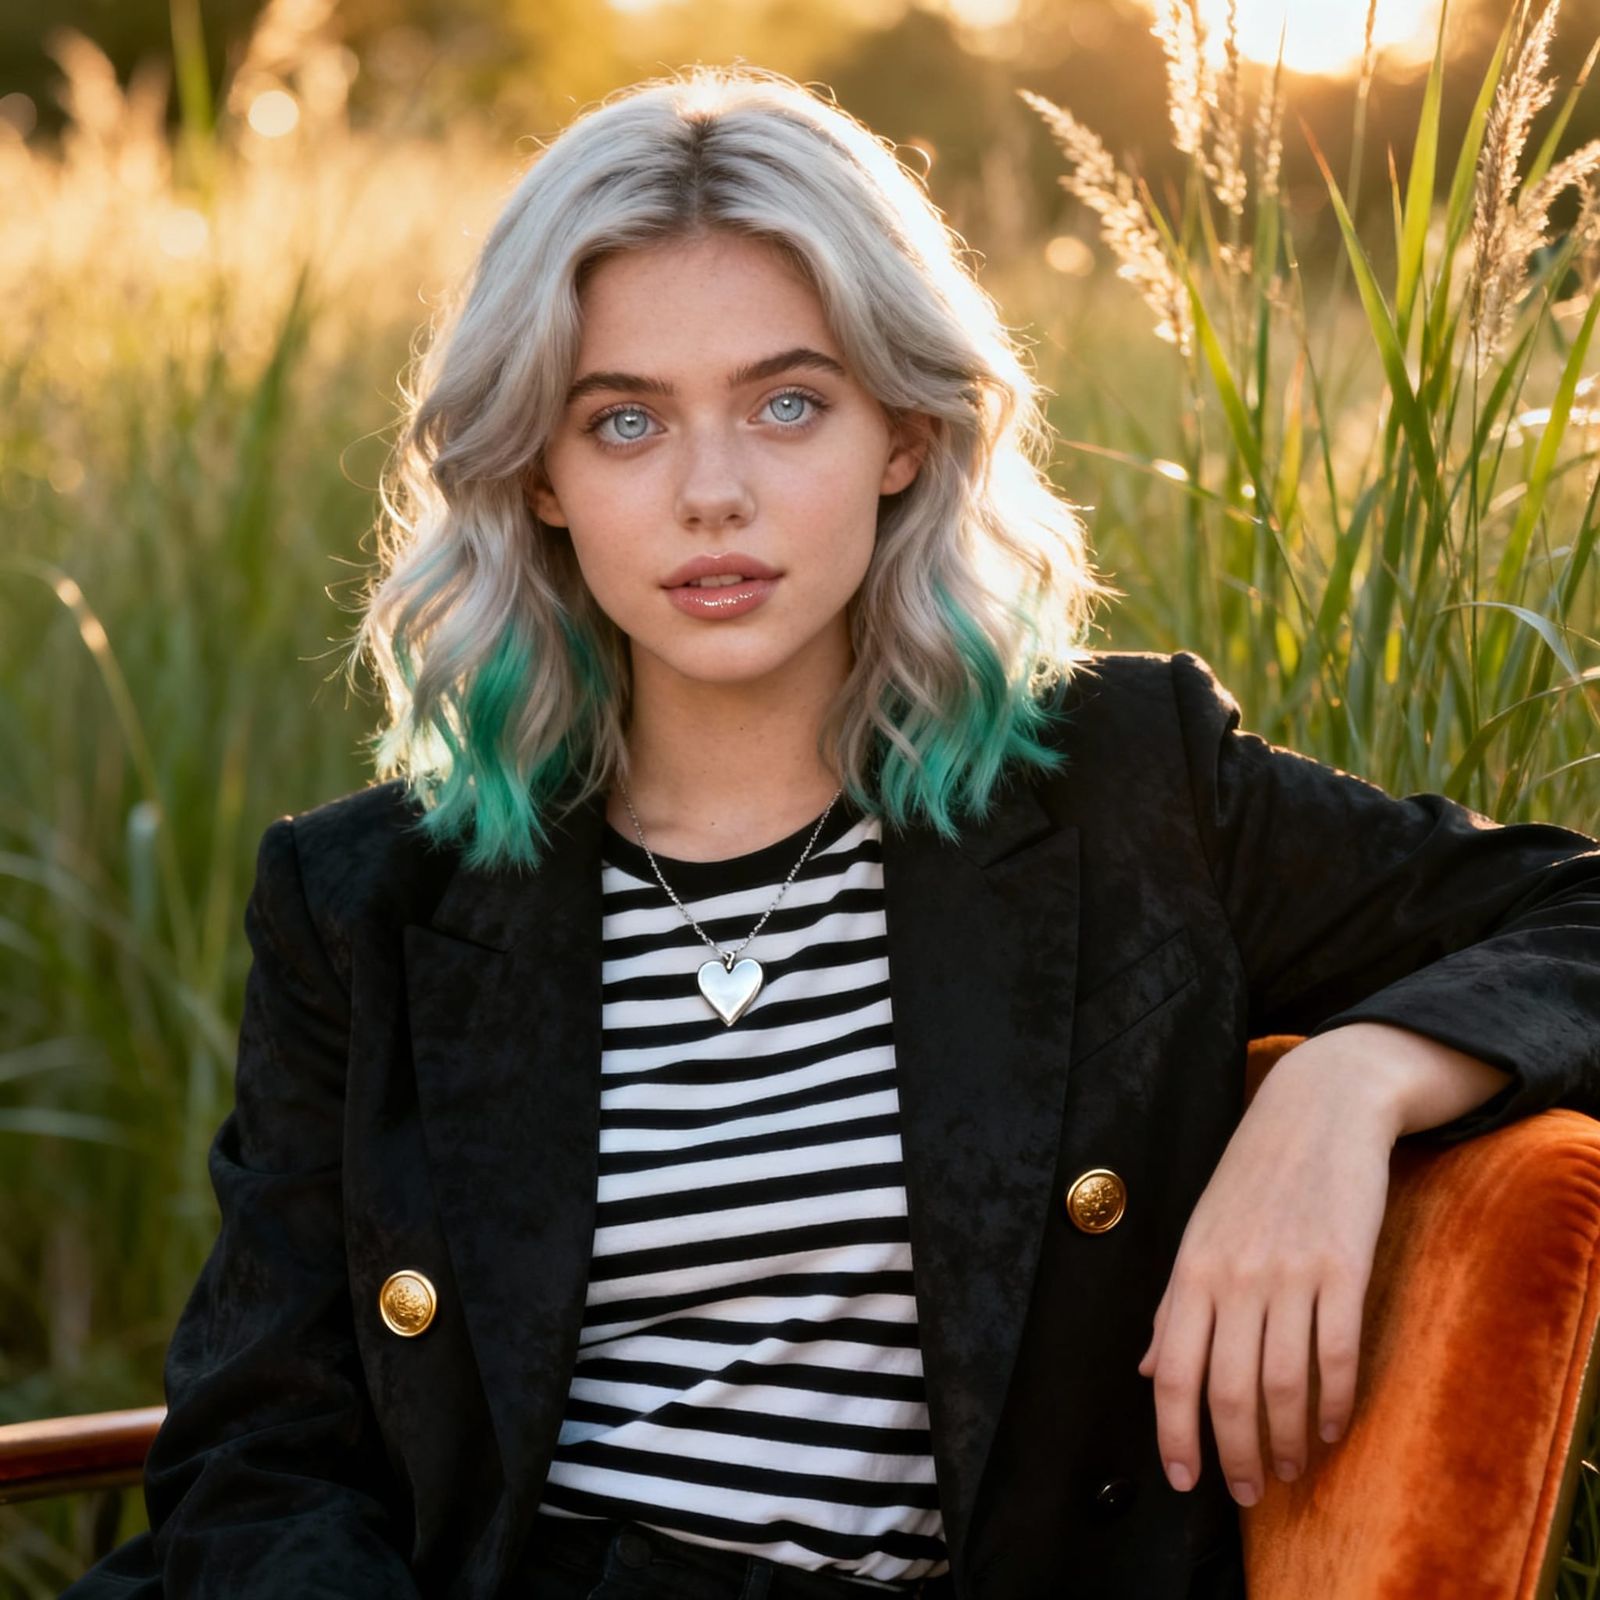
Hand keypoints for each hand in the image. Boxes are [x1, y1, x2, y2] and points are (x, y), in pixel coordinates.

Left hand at [1135, 1033, 1401, 1505]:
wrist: (1318, 1109)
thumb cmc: (1253, 1176)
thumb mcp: (1200, 1233)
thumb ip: (1175, 1306)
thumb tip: (1150, 1370)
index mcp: (1192, 1270)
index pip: (1174, 1373)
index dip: (1174, 1436)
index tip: (1184, 1480)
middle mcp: (1234, 1276)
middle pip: (1228, 1392)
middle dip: (1236, 1456)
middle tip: (1248, 1492)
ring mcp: (1289, 1274)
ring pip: (1283, 1385)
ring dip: (1289, 1441)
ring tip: (1292, 1467)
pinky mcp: (1343, 1269)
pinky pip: (1337, 1356)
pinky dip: (1336, 1405)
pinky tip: (1335, 1428)